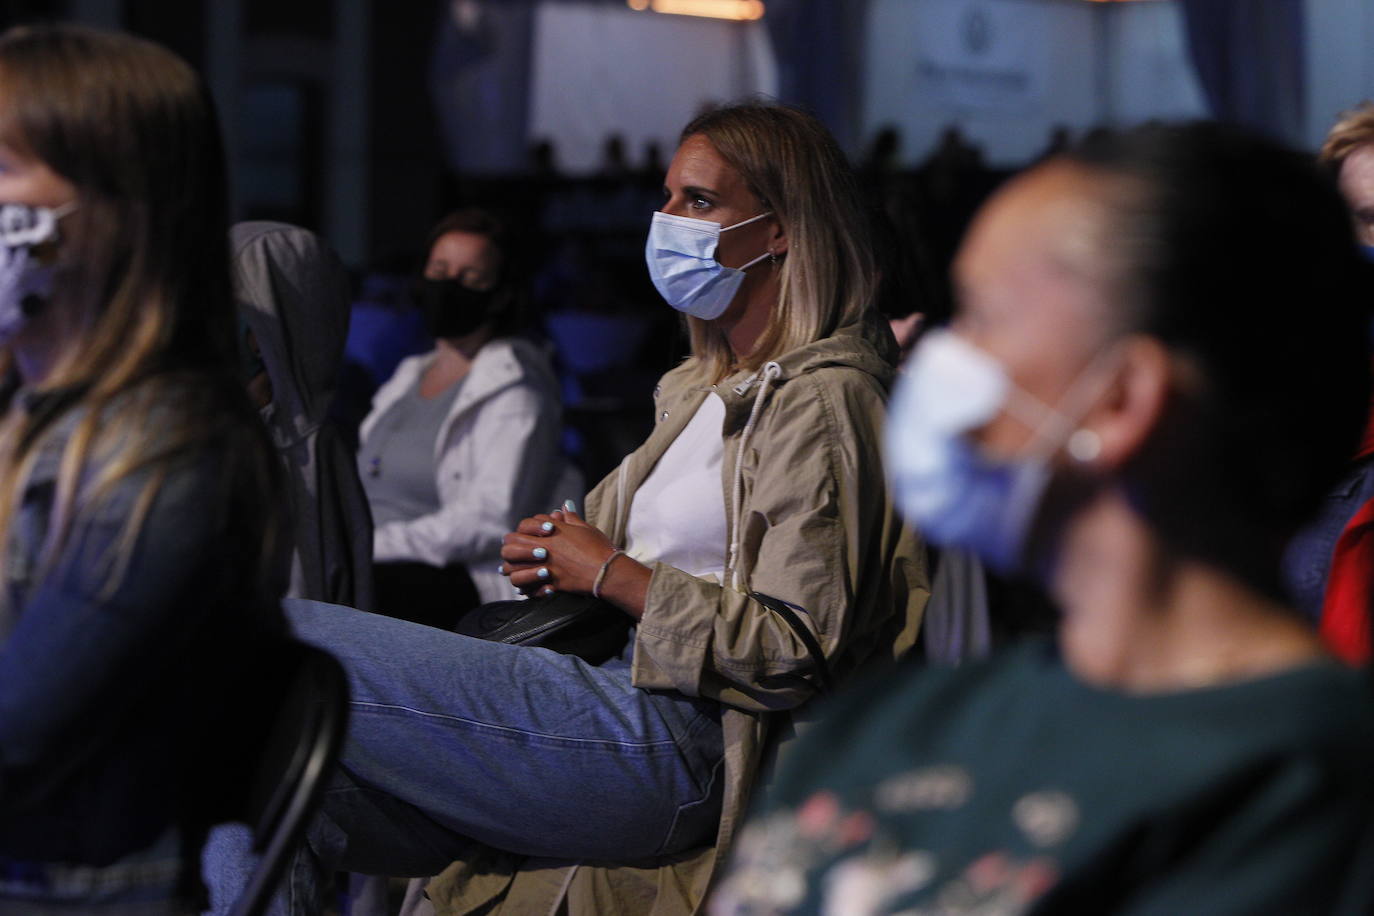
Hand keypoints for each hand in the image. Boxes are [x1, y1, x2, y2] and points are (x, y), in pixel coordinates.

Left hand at [499, 507, 619, 596]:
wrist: (608, 571)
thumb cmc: (599, 548)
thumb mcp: (585, 528)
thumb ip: (571, 518)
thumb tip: (564, 506)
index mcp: (552, 532)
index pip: (525, 524)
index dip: (526, 529)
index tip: (532, 534)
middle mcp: (544, 548)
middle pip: (511, 544)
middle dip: (511, 547)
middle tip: (515, 552)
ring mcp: (544, 567)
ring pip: (512, 569)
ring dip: (512, 569)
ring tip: (513, 571)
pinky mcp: (549, 584)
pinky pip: (527, 588)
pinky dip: (524, 589)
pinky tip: (525, 589)